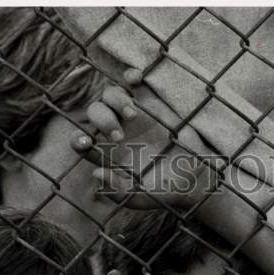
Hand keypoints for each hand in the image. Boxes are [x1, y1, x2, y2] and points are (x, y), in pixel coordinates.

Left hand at [71, 69, 217, 209]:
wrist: (195, 177)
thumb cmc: (166, 190)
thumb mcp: (142, 197)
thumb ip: (119, 191)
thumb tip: (96, 174)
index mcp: (108, 153)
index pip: (82, 141)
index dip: (78, 140)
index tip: (88, 143)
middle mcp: (116, 130)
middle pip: (95, 113)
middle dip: (102, 121)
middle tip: (119, 136)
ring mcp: (133, 115)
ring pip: (109, 95)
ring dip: (115, 102)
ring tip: (132, 115)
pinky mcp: (151, 104)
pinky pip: (135, 84)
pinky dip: (131, 76)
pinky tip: (134, 79)